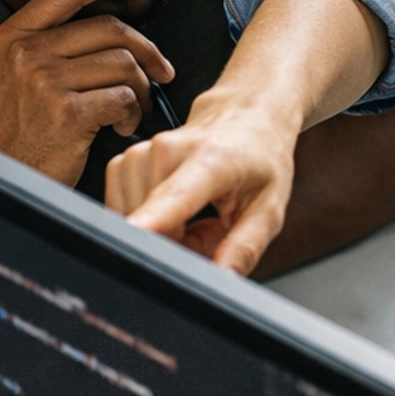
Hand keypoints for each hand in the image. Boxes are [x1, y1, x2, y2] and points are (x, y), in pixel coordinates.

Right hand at [0, 0, 173, 188]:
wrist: (5, 179)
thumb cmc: (18, 128)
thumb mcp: (12, 70)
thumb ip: (42, 30)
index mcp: (10, 37)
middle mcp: (23, 53)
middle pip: (109, 28)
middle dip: (146, 51)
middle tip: (162, 72)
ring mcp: (43, 81)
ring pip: (123, 64)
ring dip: (140, 90)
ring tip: (132, 110)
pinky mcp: (67, 113)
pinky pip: (123, 98)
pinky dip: (132, 114)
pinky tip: (120, 127)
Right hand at [105, 88, 299, 275]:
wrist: (247, 115)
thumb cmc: (260, 159)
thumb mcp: (268, 209)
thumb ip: (244, 248)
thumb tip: (221, 280)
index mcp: (212, 160)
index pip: (172, 197)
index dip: (150, 223)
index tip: (132, 239)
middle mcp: (169, 150)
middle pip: (152, 226)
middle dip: (178, 245)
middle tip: (212, 230)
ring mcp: (143, 152)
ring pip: (136, 221)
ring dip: (163, 233)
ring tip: (194, 218)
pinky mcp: (126, 159)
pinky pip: (125, 209)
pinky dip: (149, 220)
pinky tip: (173, 211)